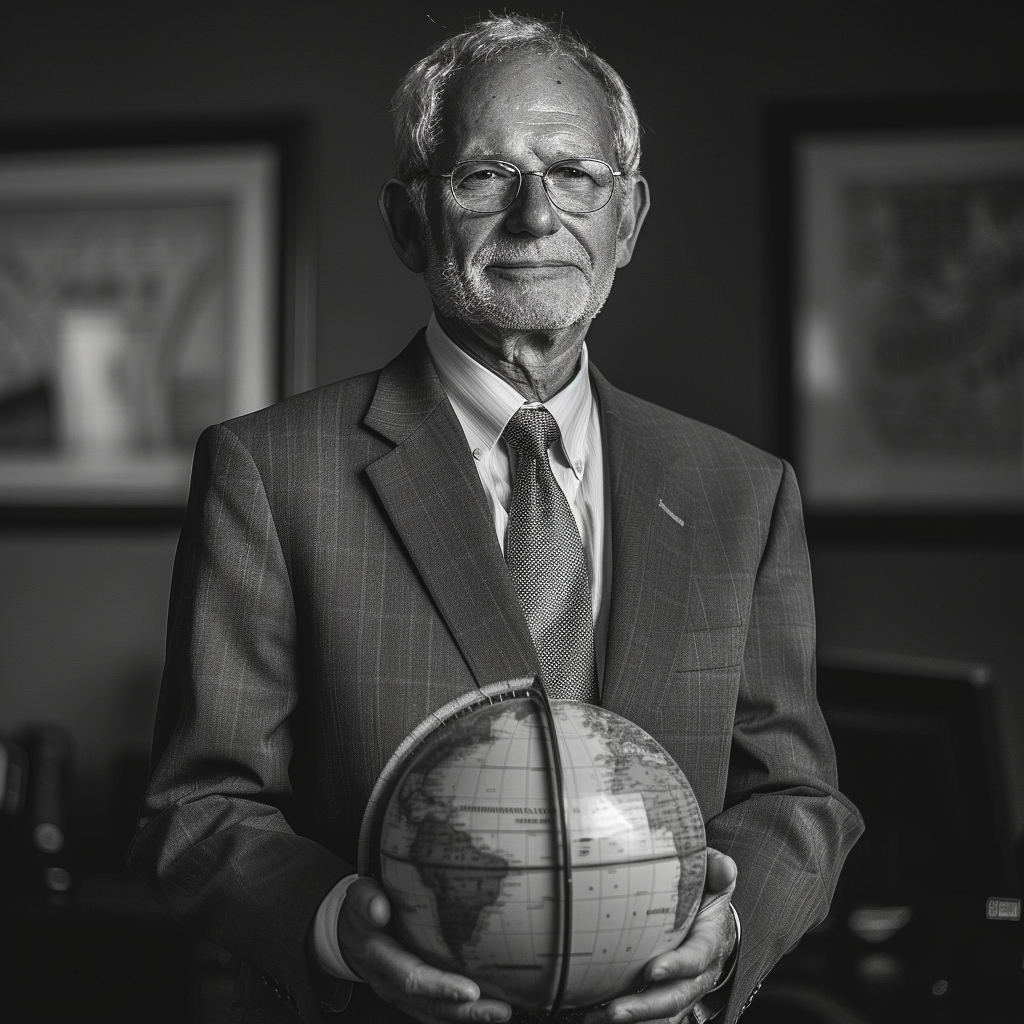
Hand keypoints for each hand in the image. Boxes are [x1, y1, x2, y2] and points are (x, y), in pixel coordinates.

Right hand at [337, 876, 511, 1023]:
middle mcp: (390, 983)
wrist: (348, 933)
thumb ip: (367, 900)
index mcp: (379, 957)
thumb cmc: (360, 911)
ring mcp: (401, 994)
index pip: (411, 978)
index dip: (440, 987)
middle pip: (429, 1005)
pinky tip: (485, 1011)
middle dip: (465, 1011)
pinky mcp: (411, 996)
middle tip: (498, 1010)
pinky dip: (459, 1015)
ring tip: (499, 1013)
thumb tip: (379, 908)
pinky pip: (436, 1011)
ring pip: (435, 1014)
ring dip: (468, 1018)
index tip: (470, 990)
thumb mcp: (358, 897)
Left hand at [583, 848, 737, 1023]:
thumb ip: (717, 870)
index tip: (651, 970)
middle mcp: (699, 974)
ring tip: (596, 1018)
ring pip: (663, 1014)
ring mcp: (684, 990)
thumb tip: (723, 866)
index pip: (696, 959)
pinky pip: (652, 1018)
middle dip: (645, 1007)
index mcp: (709, 943)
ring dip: (633, 1020)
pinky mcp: (669, 998)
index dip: (676, 966)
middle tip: (613, 1010)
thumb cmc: (708, 896)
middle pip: (676, 998)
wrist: (715, 923)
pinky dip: (630, 1022)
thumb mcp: (714, 879)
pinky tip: (596, 1017)